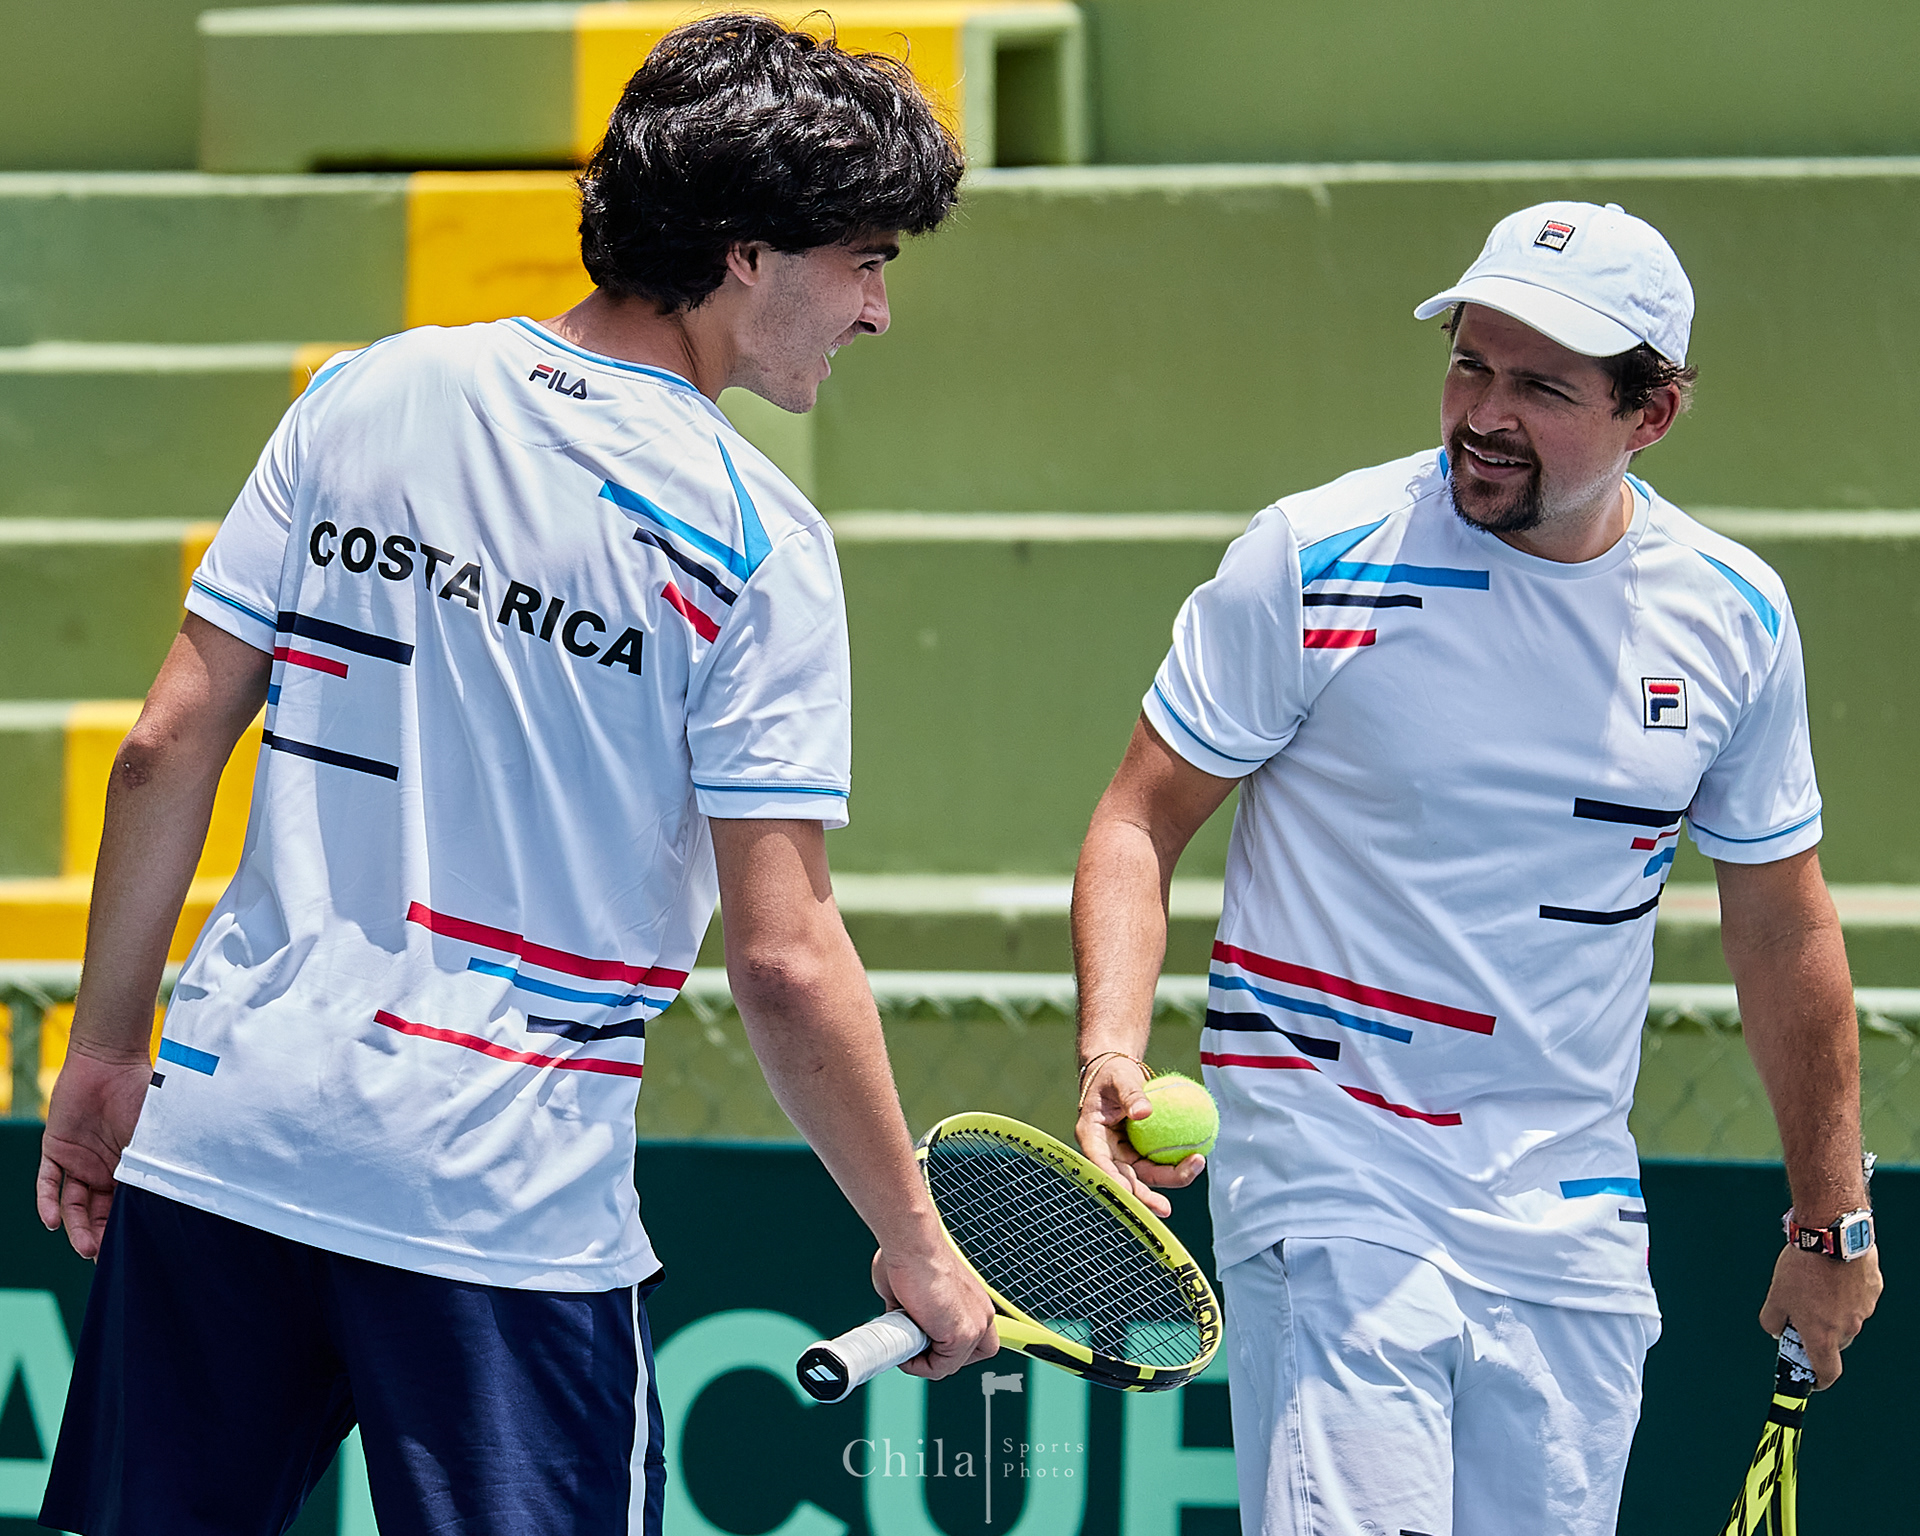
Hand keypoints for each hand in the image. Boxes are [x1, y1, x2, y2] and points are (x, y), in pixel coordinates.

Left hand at [36, 1040, 152, 1259]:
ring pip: (72, 1203)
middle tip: (100, 1255)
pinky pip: (48, 1182)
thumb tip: (187, 1192)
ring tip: (83, 1246)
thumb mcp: (156, 1135)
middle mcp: (102, 1169)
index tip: (128, 1250)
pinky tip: (53, 1221)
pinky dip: (48, 1202)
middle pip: (97, 1211)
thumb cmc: (143, 1093)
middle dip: (98, 1235)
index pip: (123, 1206)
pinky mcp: (55, 1149)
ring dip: (76, 1226)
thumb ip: (161, 1161)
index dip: (123, 1228)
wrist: (110, 1062)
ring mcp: (78, 1160)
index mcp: (129, 1166)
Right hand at [870, 1244, 997, 1380]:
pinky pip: (940, 1368)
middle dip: (939, 1357)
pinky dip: (918, 1366)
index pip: (975, 1338)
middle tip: (915, 1347)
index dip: (946, 1346)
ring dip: (925, 1362)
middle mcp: (982, 1314)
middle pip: (969, 1355)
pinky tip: (904, 1353)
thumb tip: (898, 1323)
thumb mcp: (915, 1292)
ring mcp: (975, 1327)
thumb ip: (913, 1312)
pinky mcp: (961, 1336)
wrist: (913, 1245)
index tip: (924, 1342)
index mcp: (974, 1302)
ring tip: (904, 1346)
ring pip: (951, 1364)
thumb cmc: (912, 1257)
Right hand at [1073, 1056, 1203, 1218]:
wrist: (1119, 1072)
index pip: (1099, 1163)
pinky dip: (1176, 1161)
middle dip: (1144, 1197)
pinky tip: (1197, 1159)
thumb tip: (1144, 1112)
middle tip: (1165, 1208)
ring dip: (1171, 1175)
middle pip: (1124, 1178)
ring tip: (1197, 1165)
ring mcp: (1123, 1153)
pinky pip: (1159, 1160)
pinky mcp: (1139, 1152)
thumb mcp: (1120, 1077)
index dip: (1113, 1180)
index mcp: (1091, 1136)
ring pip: (1146, 1174)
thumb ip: (1130, 1094)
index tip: (1129, 1190)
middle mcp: (1106, 1151)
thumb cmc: (1113, 1073)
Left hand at [1758, 1242, 1882, 1387]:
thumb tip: (1776, 1331)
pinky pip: (1858, 1298)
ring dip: (1833, 1310)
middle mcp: (1847, 1328)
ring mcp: (1864, 1310)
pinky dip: (1845, 1292)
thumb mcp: (1776, 1295)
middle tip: (1804, 1312)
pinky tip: (1831, 1273)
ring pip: (1847, 1319)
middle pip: (1835, 1342)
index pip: (1827, 1372)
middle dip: (1820, 1333)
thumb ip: (1772, 1321)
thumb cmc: (1801, 1268)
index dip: (1820, 1380)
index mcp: (1823, 1335)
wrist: (1831, 1236)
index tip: (1813, 1380)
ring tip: (1816, 1284)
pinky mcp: (1873, 1291)